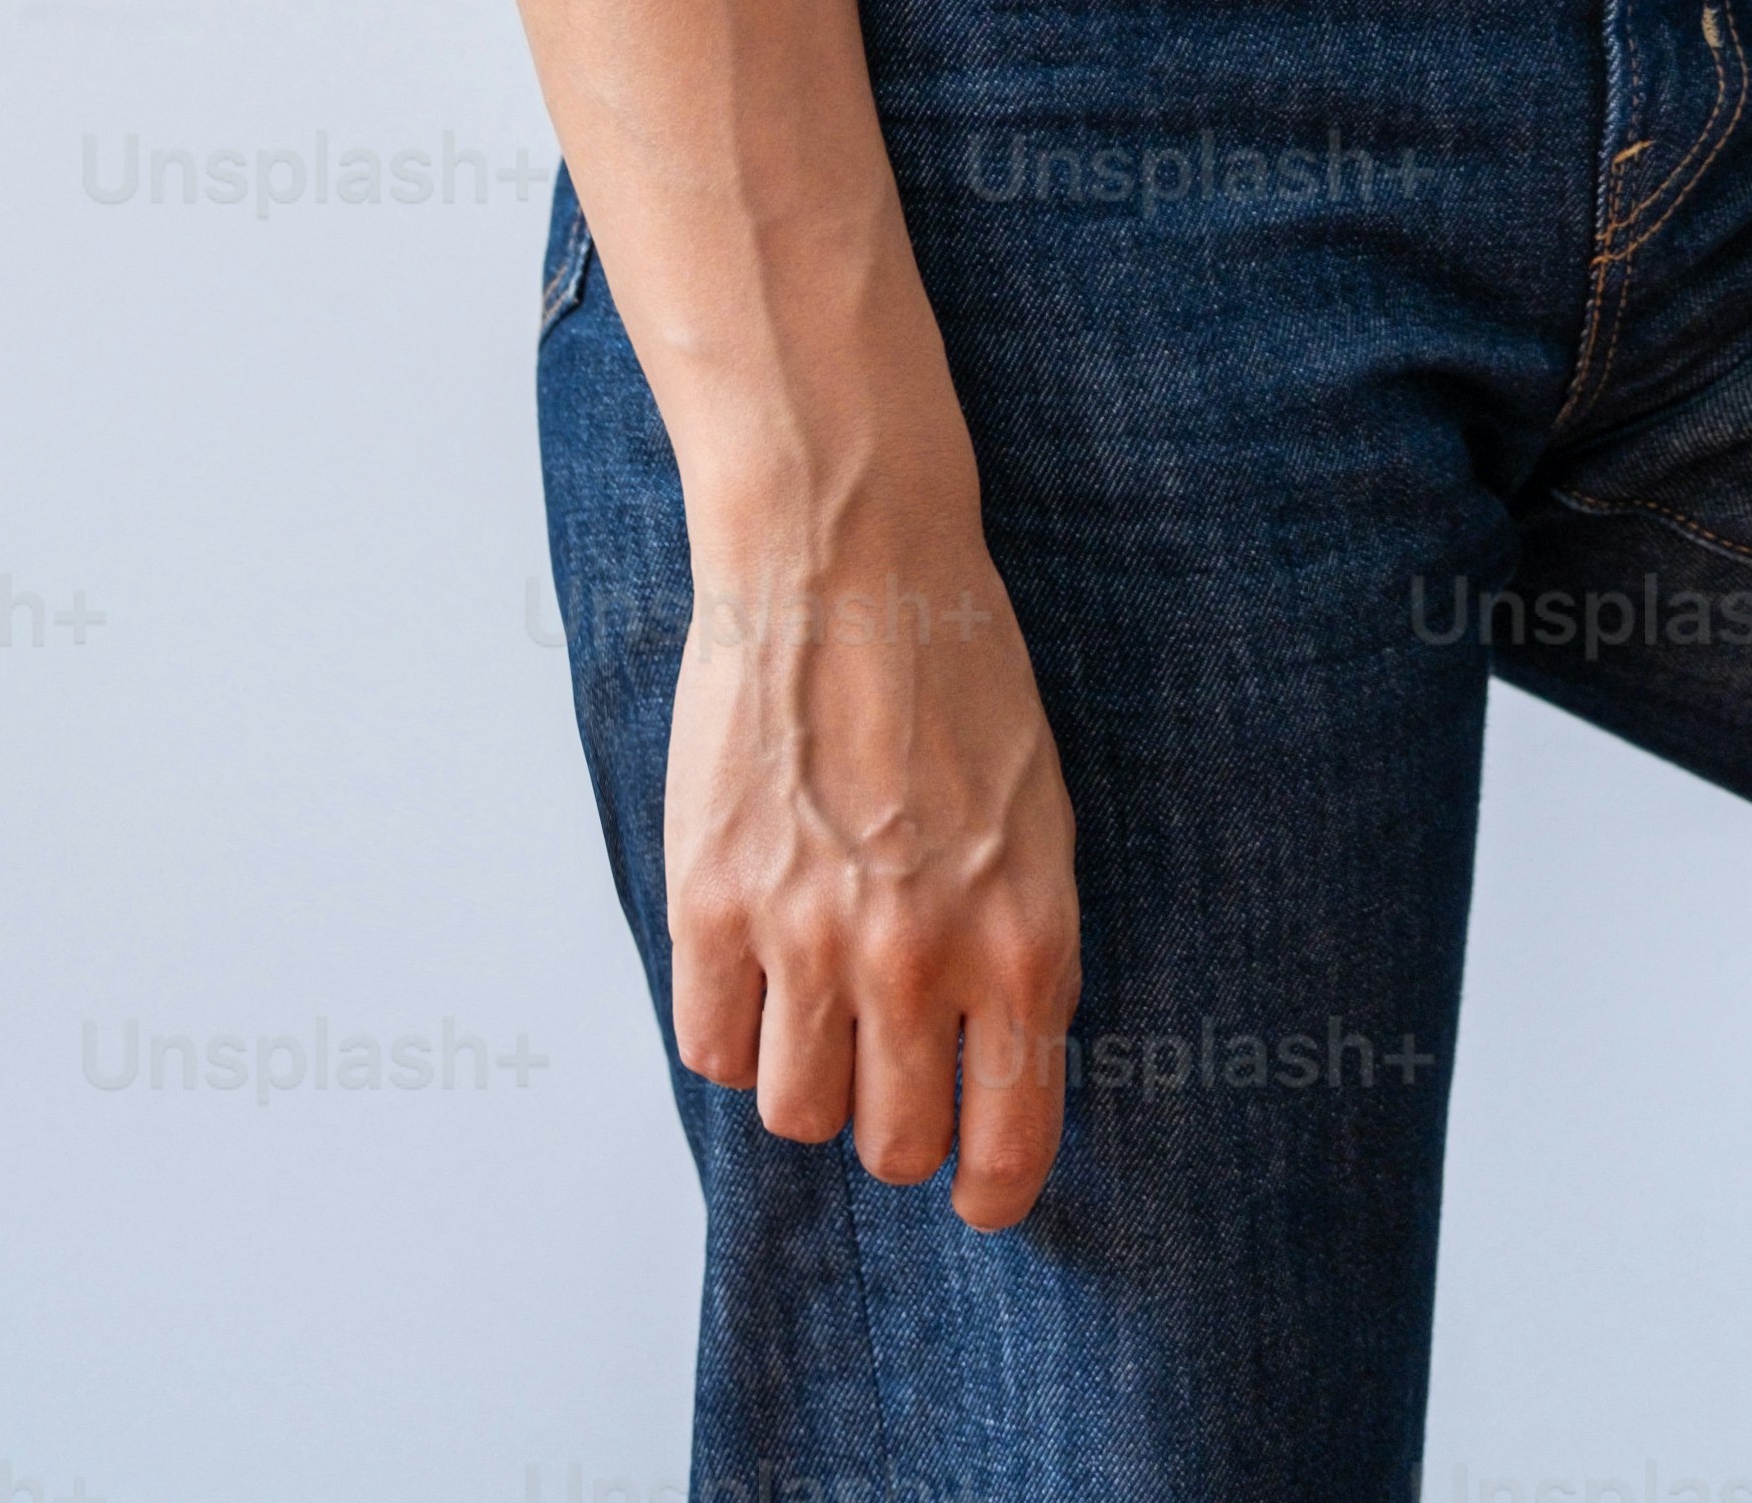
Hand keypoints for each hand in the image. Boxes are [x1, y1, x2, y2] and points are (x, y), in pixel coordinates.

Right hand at [663, 466, 1083, 1227]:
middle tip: (888, 1070)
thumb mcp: (1040, 815)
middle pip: (891, 1146)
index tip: (978, 1194)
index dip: (992, 1190)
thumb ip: (1018, 949)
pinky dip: (733, 1025)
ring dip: (808, 1075)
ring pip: (796, 1112)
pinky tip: (756, 957)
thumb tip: (993, 1071)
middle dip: (894, 1125)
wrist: (849, 557)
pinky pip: (711, 1048)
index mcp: (1023, 936)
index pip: (1010, 1141)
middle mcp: (919, 957)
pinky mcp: (712, 904)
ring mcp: (809, 936)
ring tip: (818, 998)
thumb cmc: (957, 670)